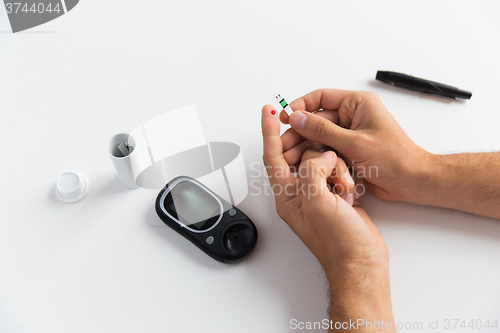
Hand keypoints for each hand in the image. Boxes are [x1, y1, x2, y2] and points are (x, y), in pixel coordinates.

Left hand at [261, 103, 390, 296]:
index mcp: (287, 195)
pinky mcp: (336, 195)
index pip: (273, 155)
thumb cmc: (338, 242)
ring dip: (337, 170)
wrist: (362, 261)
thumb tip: (322, 156)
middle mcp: (299, 193)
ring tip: (343, 190)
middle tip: (331, 165)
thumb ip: (313, 171)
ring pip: (323, 162)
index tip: (269, 110)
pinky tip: (350, 194)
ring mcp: (318, 194)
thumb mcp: (318, 202)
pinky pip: (338, 172)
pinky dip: (346, 177)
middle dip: (319, 157)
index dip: (270, 131)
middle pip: (302, 155)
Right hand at [280, 89, 430, 203]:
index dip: (300, 106)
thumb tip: (297, 118)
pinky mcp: (348, 150)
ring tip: (290, 158)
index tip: (285, 117)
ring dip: (305, 147)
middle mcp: (352, 116)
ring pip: (318, 137)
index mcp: (357, 104)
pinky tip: (303, 164)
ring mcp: (349, 134)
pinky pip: (326, 150)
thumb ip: (323, 130)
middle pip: (316, 120)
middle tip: (284, 144)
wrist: (411, 182)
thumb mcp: (355, 142)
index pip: (321, 97)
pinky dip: (315, 157)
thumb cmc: (395, 159)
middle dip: (299, 132)